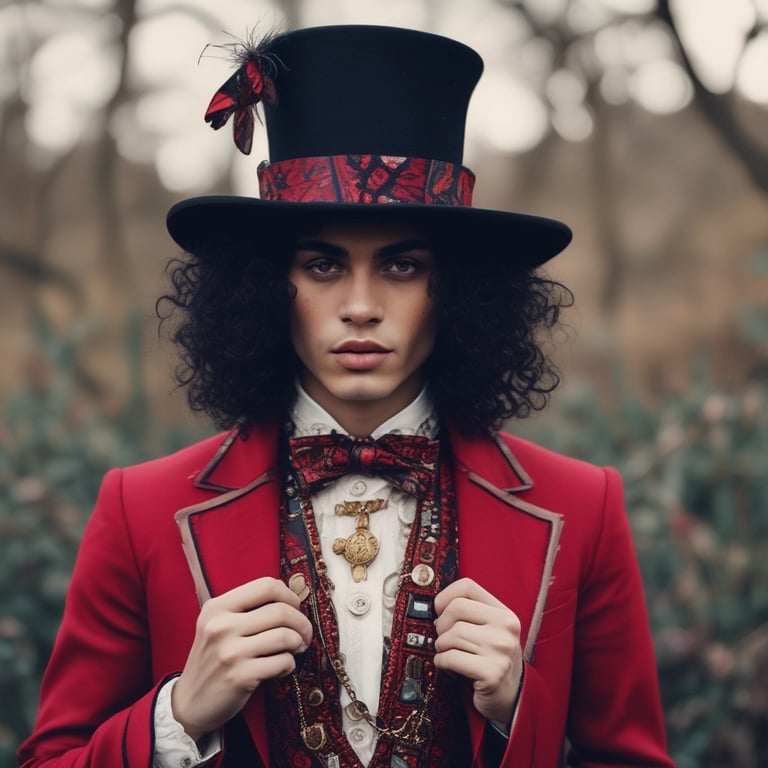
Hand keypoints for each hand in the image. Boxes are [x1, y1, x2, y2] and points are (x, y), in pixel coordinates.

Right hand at [172, 577, 312, 741]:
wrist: (189, 702)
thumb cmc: (213, 660)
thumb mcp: (218, 625)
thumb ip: (247, 609)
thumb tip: (291, 598)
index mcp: (218, 607)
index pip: (266, 586)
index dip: (289, 595)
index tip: (295, 608)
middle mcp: (221, 626)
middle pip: (281, 611)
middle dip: (302, 623)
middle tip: (304, 634)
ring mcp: (230, 652)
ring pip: (285, 636)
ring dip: (299, 644)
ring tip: (295, 650)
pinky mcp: (240, 677)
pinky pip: (282, 662)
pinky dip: (289, 665)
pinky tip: (281, 668)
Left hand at [433, 577, 522, 727]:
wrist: (512, 697)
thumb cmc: (492, 660)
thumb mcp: (489, 630)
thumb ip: (470, 613)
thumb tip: (436, 606)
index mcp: (504, 613)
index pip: (467, 587)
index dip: (446, 597)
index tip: (440, 611)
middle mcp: (506, 628)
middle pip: (456, 609)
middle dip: (441, 624)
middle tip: (443, 637)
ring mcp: (500, 650)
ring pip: (451, 634)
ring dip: (441, 646)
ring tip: (448, 653)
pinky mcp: (491, 673)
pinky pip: (450, 658)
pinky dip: (441, 661)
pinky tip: (448, 666)